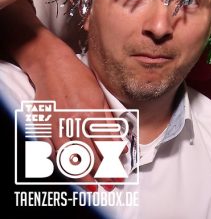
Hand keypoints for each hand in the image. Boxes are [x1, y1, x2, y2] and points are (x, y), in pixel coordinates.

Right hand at [29, 36, 110, 186]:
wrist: (52, 66)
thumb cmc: (80, 78)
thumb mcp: (101, 95)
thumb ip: (108, 118)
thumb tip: (119, 140)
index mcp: (93, 111)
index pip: (107, 142)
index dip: (115, 159)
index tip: (121, 170)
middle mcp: (77, 120)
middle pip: (91, 153)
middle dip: (103, 172)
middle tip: (112, 184)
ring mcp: (60, 125)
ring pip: (73, 156)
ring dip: (84, 175)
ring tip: (93, 187)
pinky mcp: (47, 126)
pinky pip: (55, 150)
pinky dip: (63, 163)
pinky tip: (71, 172)